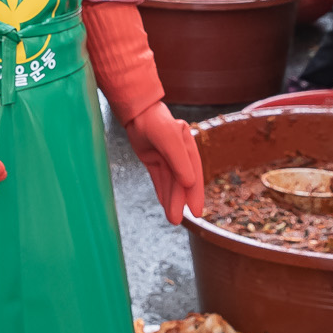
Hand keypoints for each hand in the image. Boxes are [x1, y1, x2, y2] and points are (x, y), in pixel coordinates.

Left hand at [123, 105, 204, 223]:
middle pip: (180, 181)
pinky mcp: (153, 160)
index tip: (197, 212)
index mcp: (188, 146)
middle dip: (179, 201)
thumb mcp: (168, 138)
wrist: (136, 112)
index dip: (196, 194)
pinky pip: (159, 179)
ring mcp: (166, 157)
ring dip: (170, 200)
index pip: (193, 173)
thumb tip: (189, 183)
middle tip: (178, 220)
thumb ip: (178, 160)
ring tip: (172, 218)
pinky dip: (162, 192)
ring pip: (169, 183)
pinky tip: (165, 205)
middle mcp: (179, 154)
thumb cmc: (154, 121)